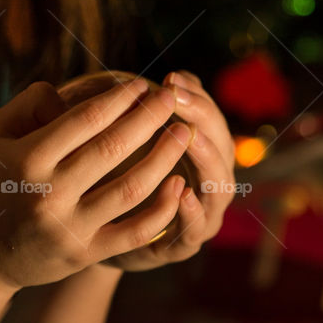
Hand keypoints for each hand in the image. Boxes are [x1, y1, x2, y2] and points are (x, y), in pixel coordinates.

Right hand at [0, 78, 192, 291]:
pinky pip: (133, 231)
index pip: (86, 119)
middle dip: (149, 118)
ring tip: (183, 133)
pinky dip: (161, 210)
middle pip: (113, 148)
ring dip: (163, 158)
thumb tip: (70, 90)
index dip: (119, 99)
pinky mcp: (84, 254)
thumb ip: (30, 102)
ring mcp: (69, 227)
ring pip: (130, 189)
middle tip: (170, 99)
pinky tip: (179, 185)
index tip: (141, 85)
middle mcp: (49, 193)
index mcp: (29, 158)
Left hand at [99, 70, 235, 272]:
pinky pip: (195, 231)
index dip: (197, 96)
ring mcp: (203, 216)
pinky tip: (181, 191)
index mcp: (205, 152)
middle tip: (175, 97)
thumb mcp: (131, 138)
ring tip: (189, 136)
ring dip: (206, 159)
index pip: (212, 118)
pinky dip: (192, 212)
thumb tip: (170, 75)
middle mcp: (210, 182)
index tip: (171, 78)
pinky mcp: (182, 247)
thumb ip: (150, 110)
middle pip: (221, 146)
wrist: (100, 234)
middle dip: (201, 117)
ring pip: (218, 187)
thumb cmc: (119, 174)